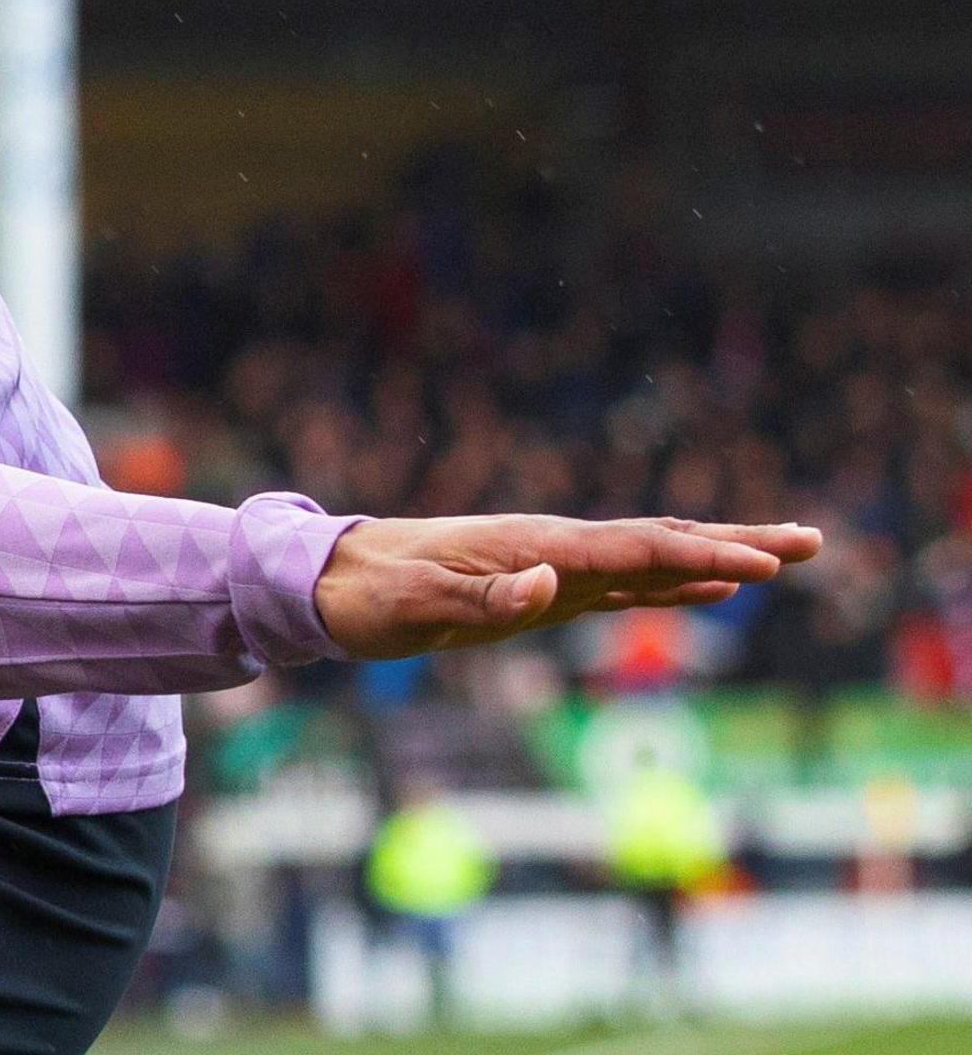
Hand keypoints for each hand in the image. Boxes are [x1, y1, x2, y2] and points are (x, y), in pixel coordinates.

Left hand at [315, 513, 821, 659]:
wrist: (332, 581)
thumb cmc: (374, 596)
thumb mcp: (419, 604)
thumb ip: (484, 595)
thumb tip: (547, 583)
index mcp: (536, 547)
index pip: (637, 549)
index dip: (701, 557)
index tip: (762, 566)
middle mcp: (556, 549)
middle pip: (663, 541)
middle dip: (737, 542)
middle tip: (813, 540)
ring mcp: (555, 567)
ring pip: (654, 559)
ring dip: (720, 558)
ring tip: (787, 556)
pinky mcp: (545, 590)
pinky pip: (625, 585)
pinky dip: (675, 585)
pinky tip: (711, 590)